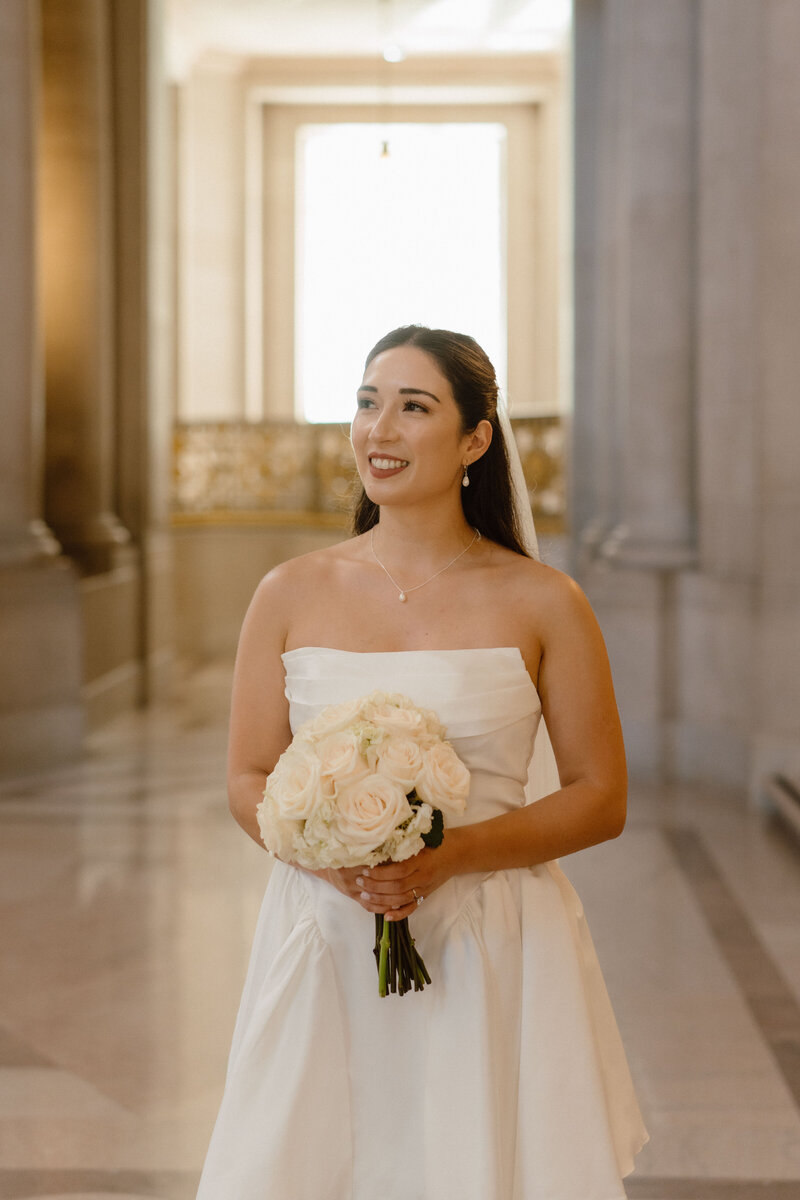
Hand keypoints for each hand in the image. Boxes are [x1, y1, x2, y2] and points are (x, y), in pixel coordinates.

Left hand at [340, 832, 459, 920]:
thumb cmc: (436, 841)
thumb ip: (402, 843)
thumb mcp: (421, 838)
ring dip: (381, 900)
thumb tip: (375, 844)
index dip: (380, 873)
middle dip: (375, 887)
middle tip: (359, 882)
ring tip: (364, 896)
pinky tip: (385, 916)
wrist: (457, 852)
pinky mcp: (426, 896)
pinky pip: (412, 908)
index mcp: (422, 860)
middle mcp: (424, 876)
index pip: (398, 870)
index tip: (365, 870)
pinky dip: (399, 914)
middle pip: (397, 887)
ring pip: (401, 899)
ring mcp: (425, 888)